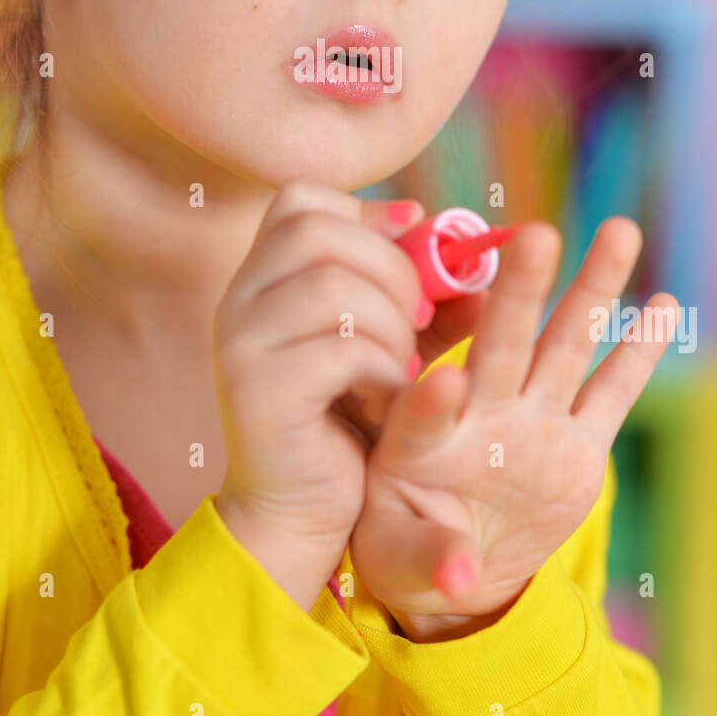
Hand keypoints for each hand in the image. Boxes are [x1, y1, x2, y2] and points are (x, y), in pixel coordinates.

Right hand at [212, 179, 430, 607]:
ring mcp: (240, 342)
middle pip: (320, 231)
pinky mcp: (256, 390)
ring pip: (335, 287)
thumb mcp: (391, 349)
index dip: (366, 213)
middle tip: (420, 321)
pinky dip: (384, 372)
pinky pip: (342, 349)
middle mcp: (238, 299)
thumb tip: (478, 264)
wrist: (300, 516)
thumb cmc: (348, 425)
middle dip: (393, 270)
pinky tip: (385, 401)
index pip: (299, 199)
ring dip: (392, 328)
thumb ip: (427, 305)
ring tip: (400, 371)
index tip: (412, 247)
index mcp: (263, 278)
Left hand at [349, 217, 677, 632]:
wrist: (456, 562)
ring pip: (564, 347)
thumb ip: (431, 560)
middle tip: (535, 235)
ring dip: (590, 292)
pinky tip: (663, 304)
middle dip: (519, 295)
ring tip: (617, 232)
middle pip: (502, 345)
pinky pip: (611, 393)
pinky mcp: (578, 444)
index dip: (431, 398)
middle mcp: (480, 413)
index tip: (445, 380)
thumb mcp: (400, 560)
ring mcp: (532, 421)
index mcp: (419, 440)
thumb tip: (459, 583)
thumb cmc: (404, 546)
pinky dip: (637, 353)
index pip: (421, 412)